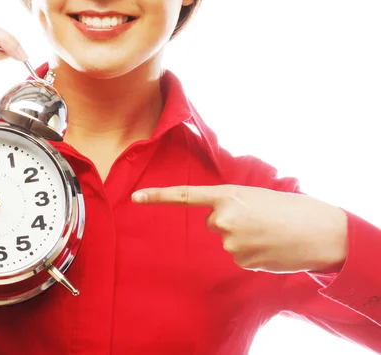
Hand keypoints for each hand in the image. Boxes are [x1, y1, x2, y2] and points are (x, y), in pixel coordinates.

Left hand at [132, 184, 347, 272]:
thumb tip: (216, 220)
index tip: (135, 198)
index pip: (184, 196)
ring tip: (268, 232)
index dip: (158, 197)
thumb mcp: (254, 195)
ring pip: (225, 240)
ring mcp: (231, 242)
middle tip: (257, 218)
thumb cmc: (289, 208)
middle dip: (229, 221)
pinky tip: (269, 247)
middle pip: (211, 223)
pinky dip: (251, 252)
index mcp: (226, 194)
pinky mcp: (242, 261)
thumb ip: (230, 203)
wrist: (319, 231)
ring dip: (242, 238)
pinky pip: (238, 256)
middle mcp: (223, 218)